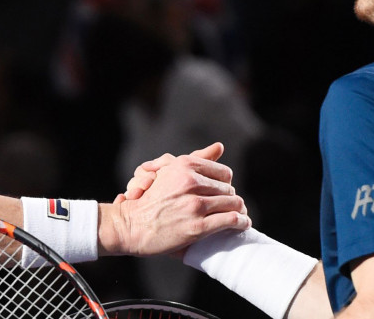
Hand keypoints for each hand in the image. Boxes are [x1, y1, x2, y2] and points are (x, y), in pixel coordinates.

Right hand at [100, 142, 249, 256]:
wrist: (130, 225)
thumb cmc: (149, 199)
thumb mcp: (169, 171)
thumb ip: (196, 158)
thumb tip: (219, 146)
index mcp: (185, 166)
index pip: (223, 173)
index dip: (226, 183)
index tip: (225, 191)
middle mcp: (191, 181)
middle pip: (228, 189)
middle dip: (232, 198)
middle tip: (236, 206)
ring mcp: (195, 204)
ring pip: (233, 204)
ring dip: (240, 210)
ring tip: (242, 216)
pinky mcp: (197, 226)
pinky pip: (229, 220)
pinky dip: (240, 223)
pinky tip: (242, 224)